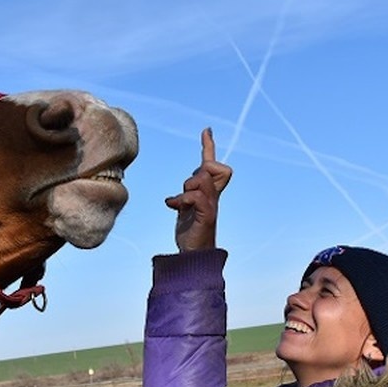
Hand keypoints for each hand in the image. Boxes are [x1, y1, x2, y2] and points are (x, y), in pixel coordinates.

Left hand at [165, 128, 232, 251]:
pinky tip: (173, 206)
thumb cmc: (191, 234)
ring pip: (202, 179)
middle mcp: (213, 197)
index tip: (206, 130)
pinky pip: (197, 196)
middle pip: (215, 168)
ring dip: (189, 186)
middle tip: (188, 189)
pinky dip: (183, 198)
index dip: (209, 147)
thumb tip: (172, 197)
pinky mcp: (207, 216)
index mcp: (209, 193)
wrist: (195, 255)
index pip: (213, 166)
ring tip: (181, 201)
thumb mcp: (186, 211)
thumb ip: (185, 198)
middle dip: (200, 172)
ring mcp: (211, 206)